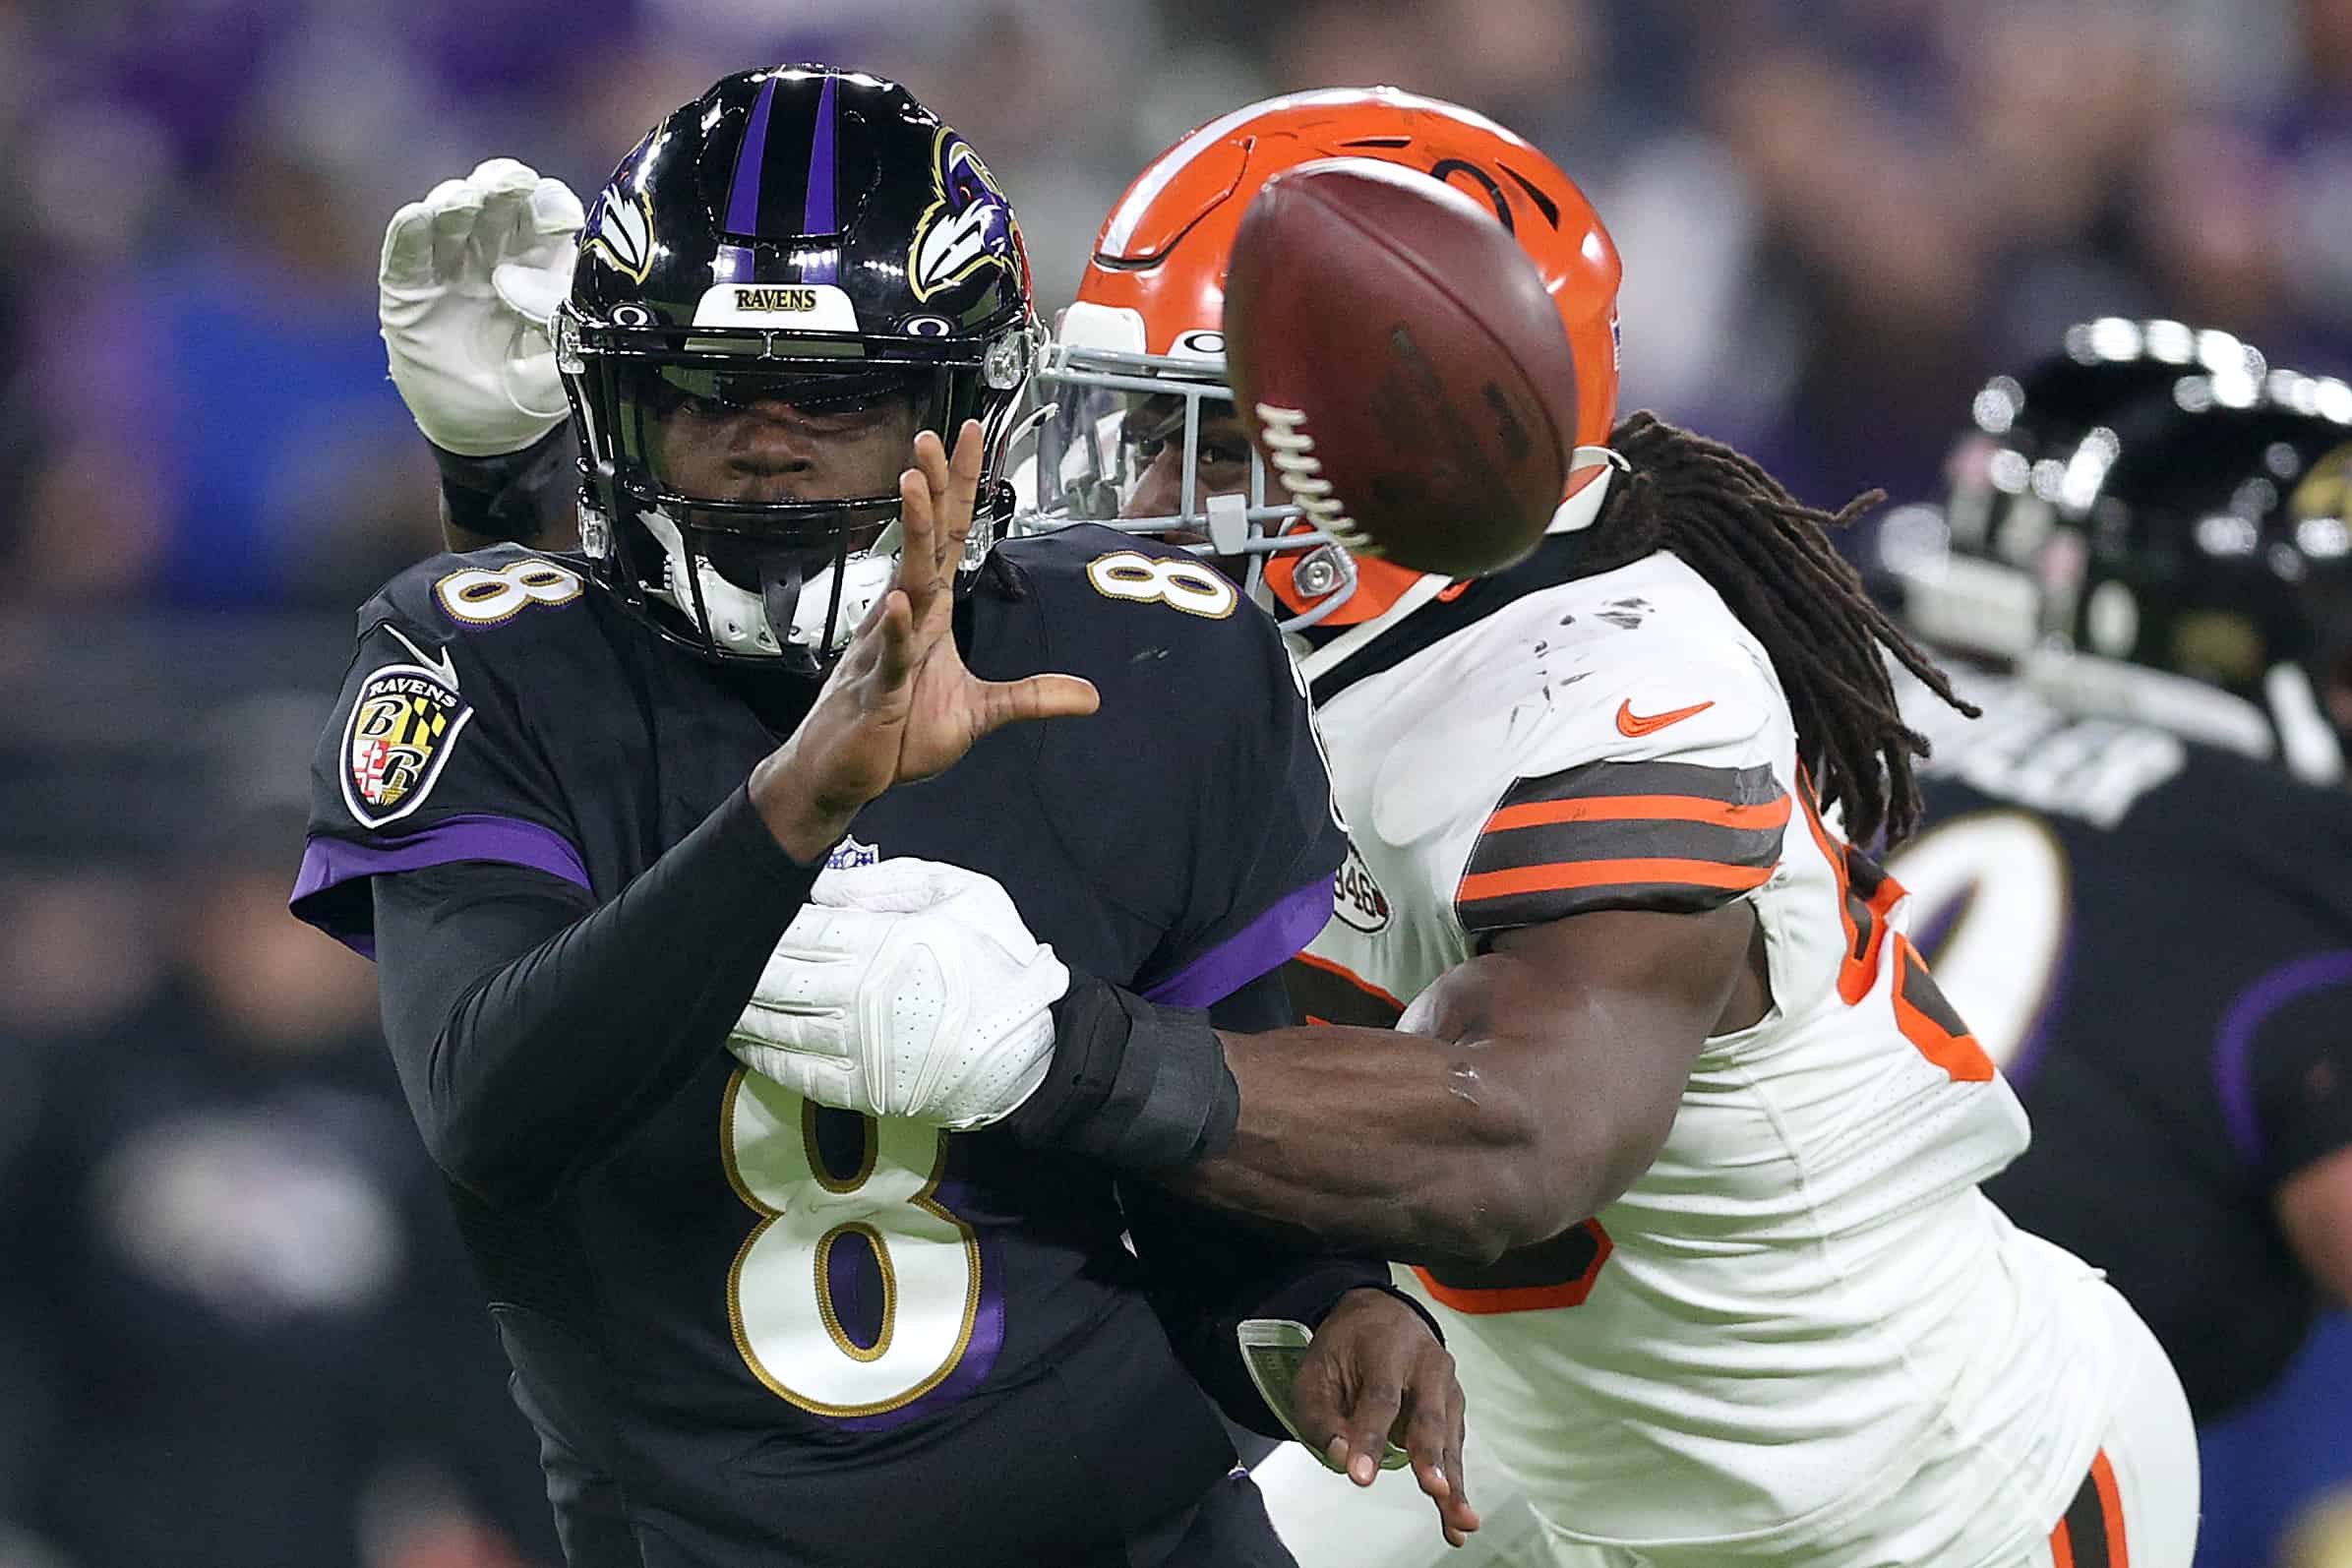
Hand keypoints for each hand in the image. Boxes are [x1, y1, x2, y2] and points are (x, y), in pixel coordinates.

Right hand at [380, 157, 582, 455]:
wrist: (479, 433)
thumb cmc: (526, 396)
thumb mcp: (556, 375)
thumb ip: (563, 337)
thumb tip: (553, 295)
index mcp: (541, 268)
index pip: (545, 217)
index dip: (548, 205)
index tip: (555, 212)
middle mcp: (496, 257)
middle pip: (497, 206)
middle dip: (502, 188)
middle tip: (509, 184)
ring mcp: (451, 269)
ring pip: (451, 219)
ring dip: (455, 203)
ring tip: (461, 203)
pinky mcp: (410, 289)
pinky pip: (406, 254)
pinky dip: (409, 234)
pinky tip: (416, 218)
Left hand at [726, 858, 1070, 1128]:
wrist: (1029, 1048)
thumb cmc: (998, 960)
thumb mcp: (960, 894)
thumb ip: (888, 883)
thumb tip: (821, 883)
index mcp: (885, 942)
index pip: (802, 931)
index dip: (768, 922)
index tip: (744, 910)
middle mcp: (862, 995)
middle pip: (779, 977)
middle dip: (742, 965)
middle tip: (709, 952)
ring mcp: (858, 1047)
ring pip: (778, 1025)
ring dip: (740, 1013)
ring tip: (713, 999)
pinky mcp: (862, 1088)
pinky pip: (796, 1072)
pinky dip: (761, 1057)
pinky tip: (742, 1043)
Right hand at [750, 421, 1100, 859]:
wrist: (843, 775)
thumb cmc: (897, 735)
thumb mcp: (978, 714)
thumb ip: (1031, 697)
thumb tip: (1091, 697)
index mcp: (929, 615)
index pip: (947, 538)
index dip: (958, 489)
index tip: (967, 435)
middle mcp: (907, 620)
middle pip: (924, 543)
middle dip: (931, 489)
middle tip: (933, 436)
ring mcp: (888, 651)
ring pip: (906, 584)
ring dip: (911, 535)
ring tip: (914, 485)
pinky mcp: (878, 692)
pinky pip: (891, 657)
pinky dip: (897, 631)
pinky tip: (902, 602)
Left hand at [1294, 1290, 1479, 1547]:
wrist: (1383, 1315)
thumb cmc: (1346, 1349)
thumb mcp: (1316, 1372)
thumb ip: (1321, 1416)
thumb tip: (1341, 1459)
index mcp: (1386, 1347)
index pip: (1379, 1396)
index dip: (1370, 1437)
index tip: (1360, 1476)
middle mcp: (1426, 1363)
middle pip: (1428, 1414)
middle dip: (1430, 1456)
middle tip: (1434, 1490)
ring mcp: (1446, 1386)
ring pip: (1449, 1438)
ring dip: (1453, 1482)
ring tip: (1459, 1522)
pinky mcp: (1454, 1409)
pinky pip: (1454, 1451)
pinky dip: (1455, 1486)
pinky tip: (1457, 1521)